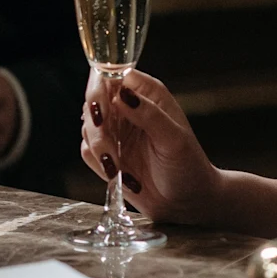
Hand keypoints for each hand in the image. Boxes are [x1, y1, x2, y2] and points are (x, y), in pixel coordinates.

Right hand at [80, 68, 220, 223]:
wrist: (187, 202)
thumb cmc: (189, 167)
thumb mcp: (174, 139)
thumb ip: (148, 114)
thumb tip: (121, 94)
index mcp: (146, 93)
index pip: (112, 74)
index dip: (99, 88)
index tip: (100, 111)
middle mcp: (127, 107)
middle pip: (93, 101)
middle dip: (97, 127)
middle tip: (109, 148)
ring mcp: (115, 129)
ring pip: (87, 127)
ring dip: (99, 148)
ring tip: (119, 168)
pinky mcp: (107, 151)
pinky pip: (87, 149)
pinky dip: (98, 162)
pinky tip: (118, 174)